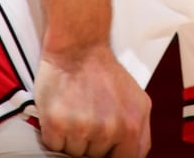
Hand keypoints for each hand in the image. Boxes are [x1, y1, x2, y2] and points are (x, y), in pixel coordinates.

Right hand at [33, 45, 149, 157]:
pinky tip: (63, 113)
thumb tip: (130, 157)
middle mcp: (108, 129)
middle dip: (92, 143)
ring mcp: (82, 127)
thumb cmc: (104, 73)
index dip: (111, 155)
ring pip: (74, 153)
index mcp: (132, 126)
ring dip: (73, 139)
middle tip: (89, 117)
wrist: (79, 47)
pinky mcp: (57, 123)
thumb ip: (139, 134)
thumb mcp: (138, 102)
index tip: (104, 149)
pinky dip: (55, 135)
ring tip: (76, 112)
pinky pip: (54, 146)